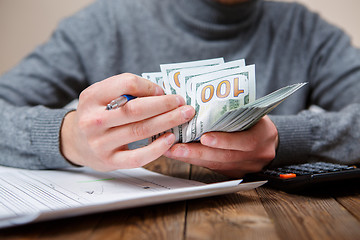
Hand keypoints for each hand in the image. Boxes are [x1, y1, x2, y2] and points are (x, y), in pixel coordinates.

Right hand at [60, 73, 194, 170]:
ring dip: (166, 122)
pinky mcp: (109, 161)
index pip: (126, 84)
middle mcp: (94, 120)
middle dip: (164, 105)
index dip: (149, 86)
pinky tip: (170, 139)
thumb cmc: (96, 114)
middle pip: (136, 109)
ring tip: (183, 116)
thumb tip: (162, 93)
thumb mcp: (100, 96)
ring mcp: (100, 143)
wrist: (74, 141)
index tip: (163, 91)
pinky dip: (156, 148)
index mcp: (92, 97)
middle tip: (183, 103)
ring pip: (139, 130)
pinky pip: (137, 157)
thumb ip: (124, 91)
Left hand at [164, 116, 277, 177]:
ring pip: (215, 165)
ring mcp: (244, 168)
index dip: (224, 141)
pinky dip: (196, 161)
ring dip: (191, 158)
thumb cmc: (257, 122)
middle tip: (175, 147)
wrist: (270, 143)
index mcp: (262, 137)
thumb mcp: (253, 114)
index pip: (244, 142)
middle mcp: (254, 157)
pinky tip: (180, 155)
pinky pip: (213, 168)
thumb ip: (235, 112)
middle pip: (224, 158)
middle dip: (197, 152)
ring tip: (171, 151)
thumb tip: (203, 103)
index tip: (204, 138)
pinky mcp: (233, 173)